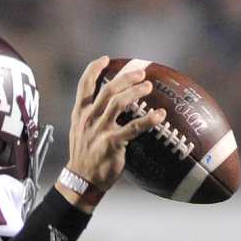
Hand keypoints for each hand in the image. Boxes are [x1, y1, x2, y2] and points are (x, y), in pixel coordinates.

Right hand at [64, 57, 164, 194]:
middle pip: (107, 90)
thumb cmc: (85, 156)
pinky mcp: (111, 143)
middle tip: (141, 73)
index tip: (106, 59)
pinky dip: (148, 120)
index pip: (84, 86)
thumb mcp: (81, 133)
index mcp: (80, 114)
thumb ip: (93, 117)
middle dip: (125, 78)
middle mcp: (88, 119)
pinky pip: (133, 128)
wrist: (81, 181)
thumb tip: (113, 104)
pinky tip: (160, 115)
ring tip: (149, 87)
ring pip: (118, 103)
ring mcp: (99, 131)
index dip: (93, 69)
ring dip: (135, 92)